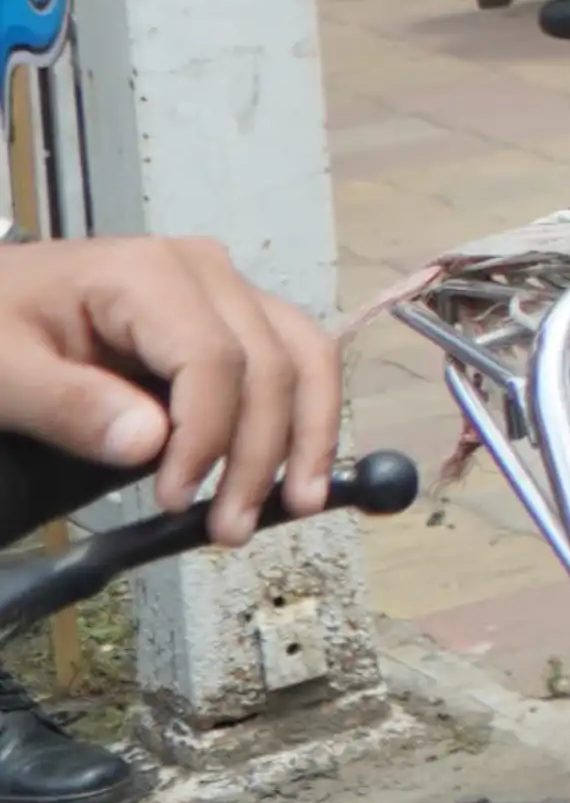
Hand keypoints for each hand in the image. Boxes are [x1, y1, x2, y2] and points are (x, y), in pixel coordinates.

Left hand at [0, 237, 340, 542]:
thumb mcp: (2, 369)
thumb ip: (69, 404)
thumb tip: (151, 444)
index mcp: (148, 274)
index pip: (213, 358)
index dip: (206, 435)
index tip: (173, 499)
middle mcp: (207, 273)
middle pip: (268, 364)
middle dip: (259, 453)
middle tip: (230, 529)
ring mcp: (227, 290)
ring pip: (303, 357)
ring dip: (306, 435)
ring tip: (296, 503)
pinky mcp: (233, 315)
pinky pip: (293, 356)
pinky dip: (305, 412)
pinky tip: (299, 463)